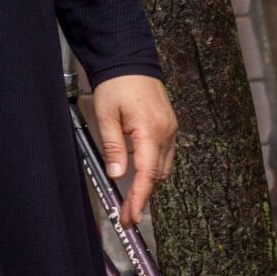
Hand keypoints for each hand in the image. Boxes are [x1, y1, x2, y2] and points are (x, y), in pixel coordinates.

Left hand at [89, 73, 177, 228]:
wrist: (130, 59)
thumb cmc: (116, 84)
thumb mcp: (106, 114)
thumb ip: (113, 146)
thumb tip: (117, 175)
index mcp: (151, 131)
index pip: (147, 175)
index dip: (140, 199)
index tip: (131, 216)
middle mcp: (166, 133)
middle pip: (157, 176)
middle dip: (142, 196)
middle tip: (125, 212)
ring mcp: (171, 130)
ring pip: (162, 168)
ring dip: (147, 182)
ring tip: (130, 196)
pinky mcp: (169, 127)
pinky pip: (163, 154)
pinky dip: (151, 166)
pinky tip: (137, 169)